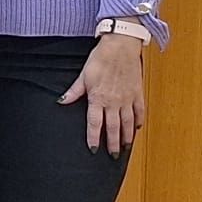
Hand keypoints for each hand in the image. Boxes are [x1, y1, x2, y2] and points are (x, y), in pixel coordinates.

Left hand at [60, 33, 145, 156]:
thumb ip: (74, 91)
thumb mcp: (84, 75)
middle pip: (113, 127)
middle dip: (113, 143)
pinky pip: (139, 111)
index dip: (94, 138)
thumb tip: (62, 101)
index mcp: (98, 98)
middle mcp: (114, 102)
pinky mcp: (137, 93)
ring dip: (127, 136)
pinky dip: (138, 120)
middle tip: (113, 155)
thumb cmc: (101, 58)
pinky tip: (137, 128)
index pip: (95, 123)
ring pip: (128, 122)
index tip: (93, 149)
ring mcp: (128, 98)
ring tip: (126, 147)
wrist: (121, 46)